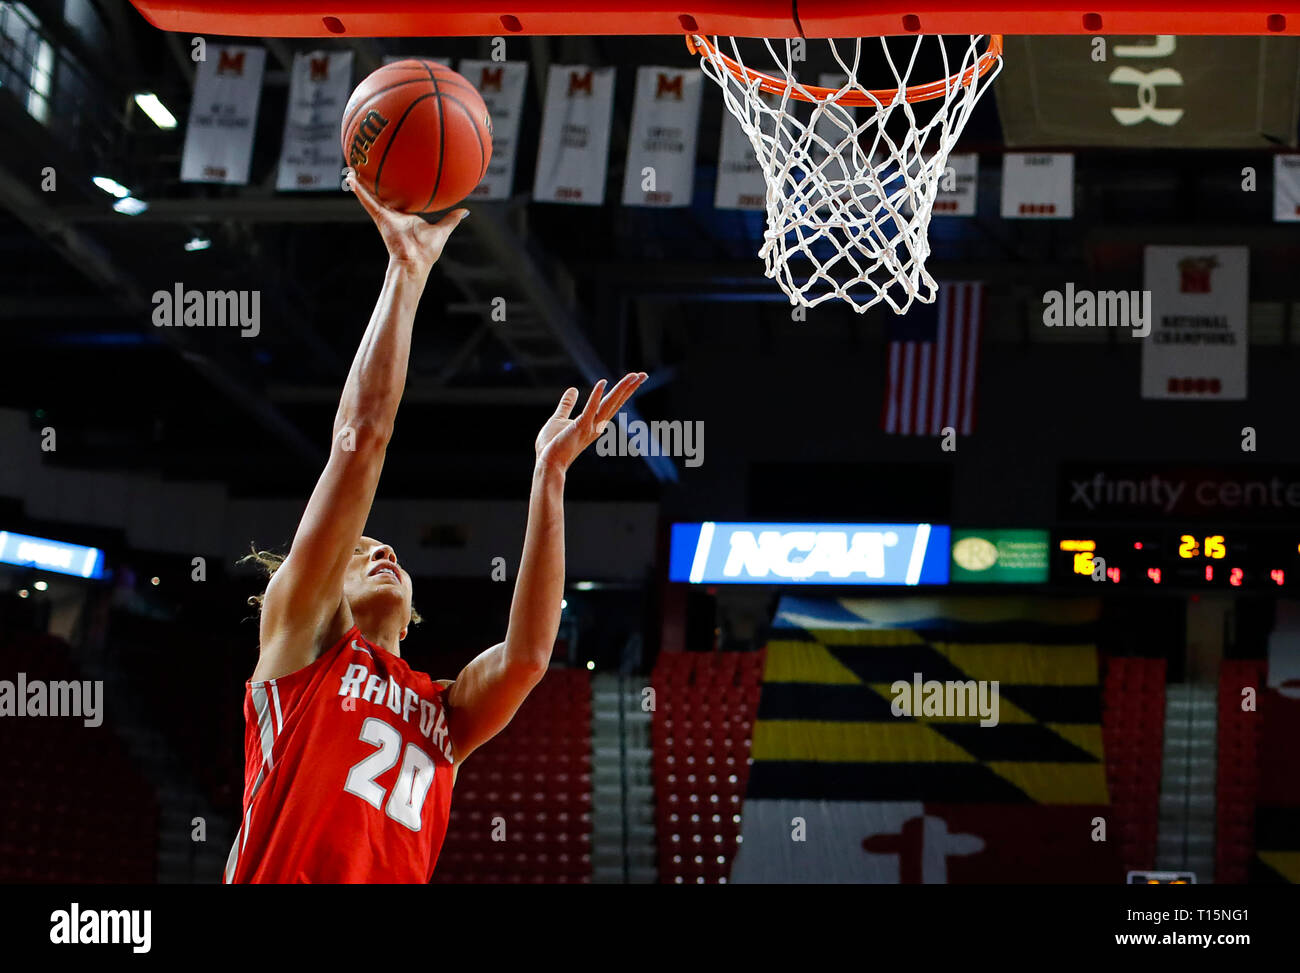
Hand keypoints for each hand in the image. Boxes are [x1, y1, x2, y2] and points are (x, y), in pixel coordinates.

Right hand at [346, 167, 466, 272]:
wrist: (416, 262)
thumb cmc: (427, 251)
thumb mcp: (442, 230)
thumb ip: (451, 219)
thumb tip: (465, 211)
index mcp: (405, 216)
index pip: (399, 199)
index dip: (395, 189)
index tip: (394, 176)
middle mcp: (393, 215)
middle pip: (381, 195)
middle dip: (374, 183)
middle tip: (366, 168)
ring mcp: (385, 216)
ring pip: (370, 196)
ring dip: (360, 184)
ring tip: (351, 169)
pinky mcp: (381, 218)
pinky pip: (368, 201)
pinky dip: (360, 191)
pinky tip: (351, 179)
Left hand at [535, 373, 647, 472]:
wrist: (547, 464)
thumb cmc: (552, 445)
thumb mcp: (559, 419)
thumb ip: (567, 404)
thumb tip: (573, 389)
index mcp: (594, 422)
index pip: (612, 403)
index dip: (623, 391)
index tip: (635, 378)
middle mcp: (596, 425)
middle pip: (616, 402)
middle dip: (630, 388)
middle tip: (643, 375)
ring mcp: (590, 426)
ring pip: (609, 404)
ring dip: (621, 389)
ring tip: (633, 376)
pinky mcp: (580, 427)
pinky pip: (590, 409)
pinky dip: (596, 396)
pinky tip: (602, 382)